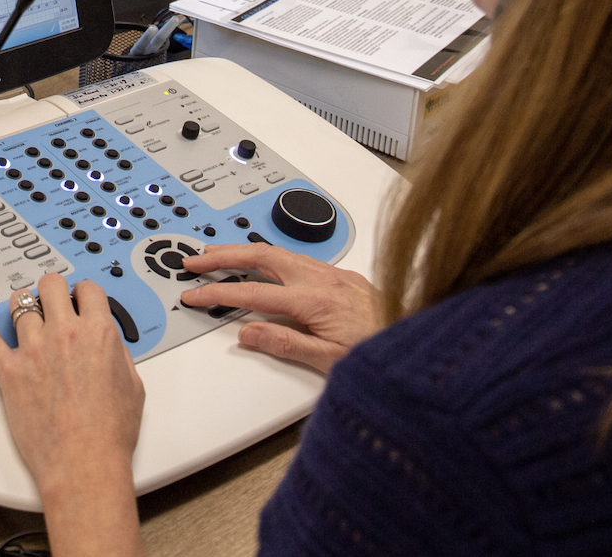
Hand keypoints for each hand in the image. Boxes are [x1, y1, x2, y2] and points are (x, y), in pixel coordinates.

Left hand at [0, 275, 144, 493]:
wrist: (84, 463)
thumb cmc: (109, 433)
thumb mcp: (132, 385)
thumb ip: (118, 355)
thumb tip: (110, 346)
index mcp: (98, 333)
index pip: (88, 289)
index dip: (84, 292)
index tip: (80, 297)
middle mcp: (65, 334)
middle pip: (50, 286)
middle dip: (52, 289)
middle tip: (51, 297)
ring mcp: (34, 350)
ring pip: (19, 305)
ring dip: (22, 305)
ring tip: (21, 309)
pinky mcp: (10, 371)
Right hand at [180, 244, 380, 373]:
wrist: (417, 338)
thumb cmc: (380, 350)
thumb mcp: (329, 361)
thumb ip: (285, 344)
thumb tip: (247, 333)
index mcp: (314, 300)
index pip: (252, 292)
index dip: (217, 291)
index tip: (194, 292)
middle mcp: (323, 280)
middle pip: (261, 255)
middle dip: (224, 254)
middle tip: (196, 259)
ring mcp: (334, 274)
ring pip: (280, 252)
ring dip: (247, 251)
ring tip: (222, 254)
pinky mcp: (344, 277)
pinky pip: (298, 257)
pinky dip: (272, 255)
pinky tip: (267, 262)